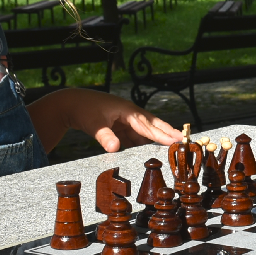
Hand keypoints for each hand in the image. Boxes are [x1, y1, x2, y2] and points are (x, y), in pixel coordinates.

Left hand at [31, 89, 180, 153]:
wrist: (72, 103)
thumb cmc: (84, 111)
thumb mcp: (94, 125)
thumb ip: (105, 137)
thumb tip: (116, 149)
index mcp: (127, 111)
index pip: (148, 126)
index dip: (162, 134)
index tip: (176, 140)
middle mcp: (130, 114)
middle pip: (153, 125)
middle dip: (167, 133)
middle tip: (184, 140)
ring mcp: (126, 120)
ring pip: (145, 132)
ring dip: (157, 139)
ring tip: (172, 148)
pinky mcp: (121, 125)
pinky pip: (136, 136)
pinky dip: (143, 143)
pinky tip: (150, 151)